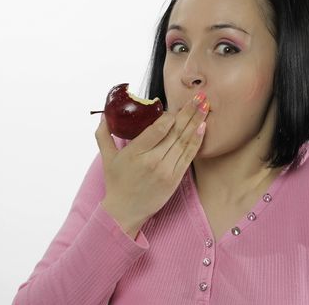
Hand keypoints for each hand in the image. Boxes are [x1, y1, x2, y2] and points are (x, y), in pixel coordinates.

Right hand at [95, 92, 209, 236]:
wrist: (125, 211)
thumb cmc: (116, 182)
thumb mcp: (106, 158)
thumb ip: (104, 135)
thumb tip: (103, 115)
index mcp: (135, 153)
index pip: (157, 130)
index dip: (168, 116)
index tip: (174, 106)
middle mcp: (152, 161)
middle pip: (174, 132)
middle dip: (188, 112)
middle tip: (199, 96)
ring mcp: (166, 170)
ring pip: (184, 142)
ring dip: (196, 122)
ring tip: (205, 106)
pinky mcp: (175, 179)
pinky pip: (188, 156)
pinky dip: (196, 141)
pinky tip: (203, 127)